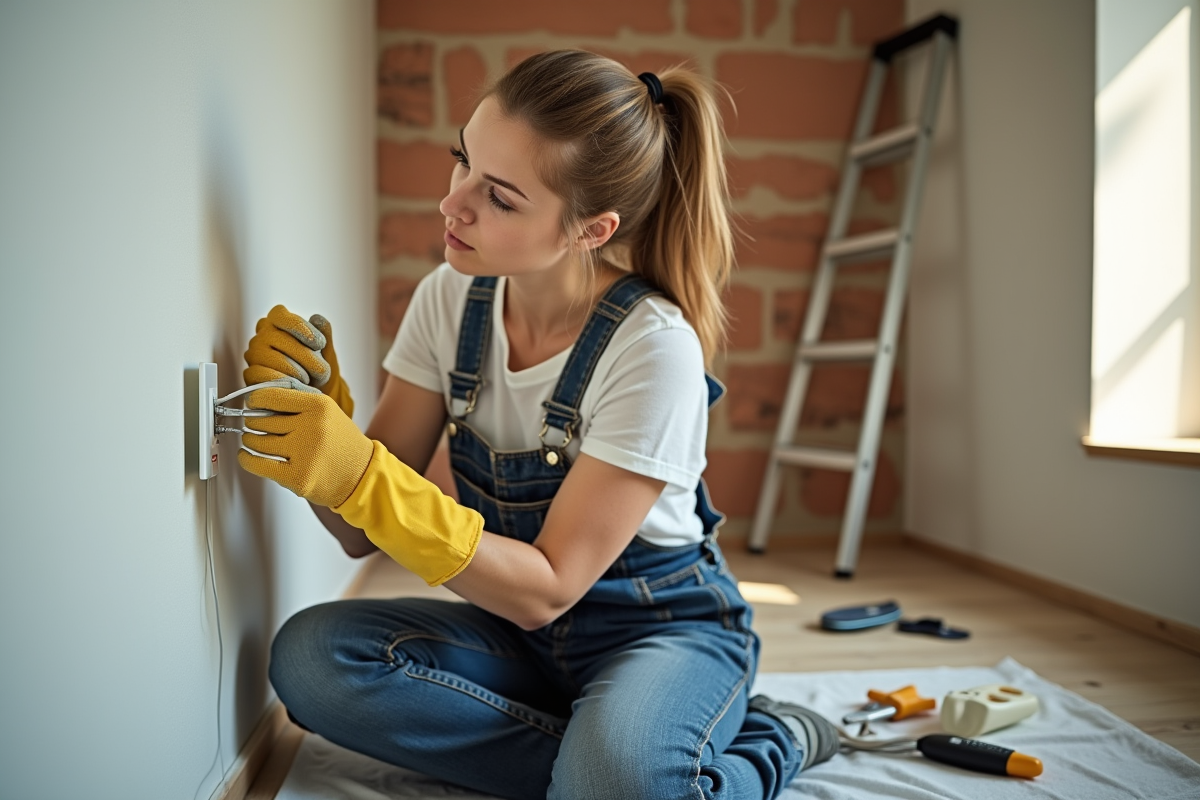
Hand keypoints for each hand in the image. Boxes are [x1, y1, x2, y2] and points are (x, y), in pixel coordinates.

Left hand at [236, 388, 372, 507]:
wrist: (361, 475)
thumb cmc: (341, 443)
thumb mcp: (328, 412)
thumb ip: (298, 402)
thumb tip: (259, 399)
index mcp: (319, 406)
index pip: (272, 396)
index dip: (255, 400)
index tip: (251, 403)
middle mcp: (312, 427)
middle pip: (262, 421)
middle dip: (253, 423)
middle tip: (255, 425)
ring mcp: (305, 453)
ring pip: (258, 442)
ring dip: (250, 441)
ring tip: (255, 441)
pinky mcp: (298, 477)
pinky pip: (258, 464)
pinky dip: (247, 459)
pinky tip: (247, 456)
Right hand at [243, 305, 354, 417]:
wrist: (313, 393)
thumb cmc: (316, 367)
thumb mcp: (325, 350)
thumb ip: (323, 332)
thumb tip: (317, 319)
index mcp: (276, 322)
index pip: (280, 315)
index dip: (300, 327)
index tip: (320, 344)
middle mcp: (261, 336)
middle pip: (280, 338)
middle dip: (306, 356)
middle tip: (322, 369)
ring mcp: (253, 355)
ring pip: (273, 358)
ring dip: (298, 371)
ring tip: (310, 379)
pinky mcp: (251, 374)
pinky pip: (264, 376)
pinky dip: (285, 382)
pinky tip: (297, 386)